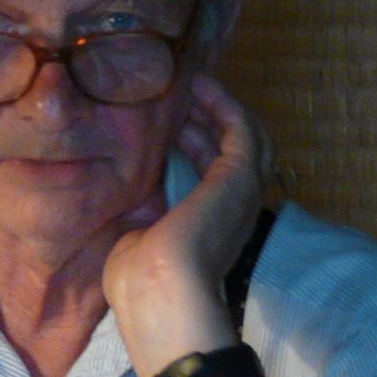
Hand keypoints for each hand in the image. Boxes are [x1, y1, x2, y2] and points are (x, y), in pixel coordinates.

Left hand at [101, 74, 274, 376]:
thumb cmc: (139, 282)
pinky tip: (200, 86)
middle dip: (208, 121)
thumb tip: (132, 208)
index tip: (170, 125)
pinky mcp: (240, 178)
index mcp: (212, 229)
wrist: (159, 292)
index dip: (196, 145)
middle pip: (235, 151)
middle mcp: (234, 210)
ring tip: (191, 84)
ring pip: (245, 136)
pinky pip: (243, 128)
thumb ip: (144, 220)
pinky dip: (225, 104)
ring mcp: (241, 194)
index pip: (214, 176)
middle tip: (180, 97)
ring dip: (218, 108)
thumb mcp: (139, 241)